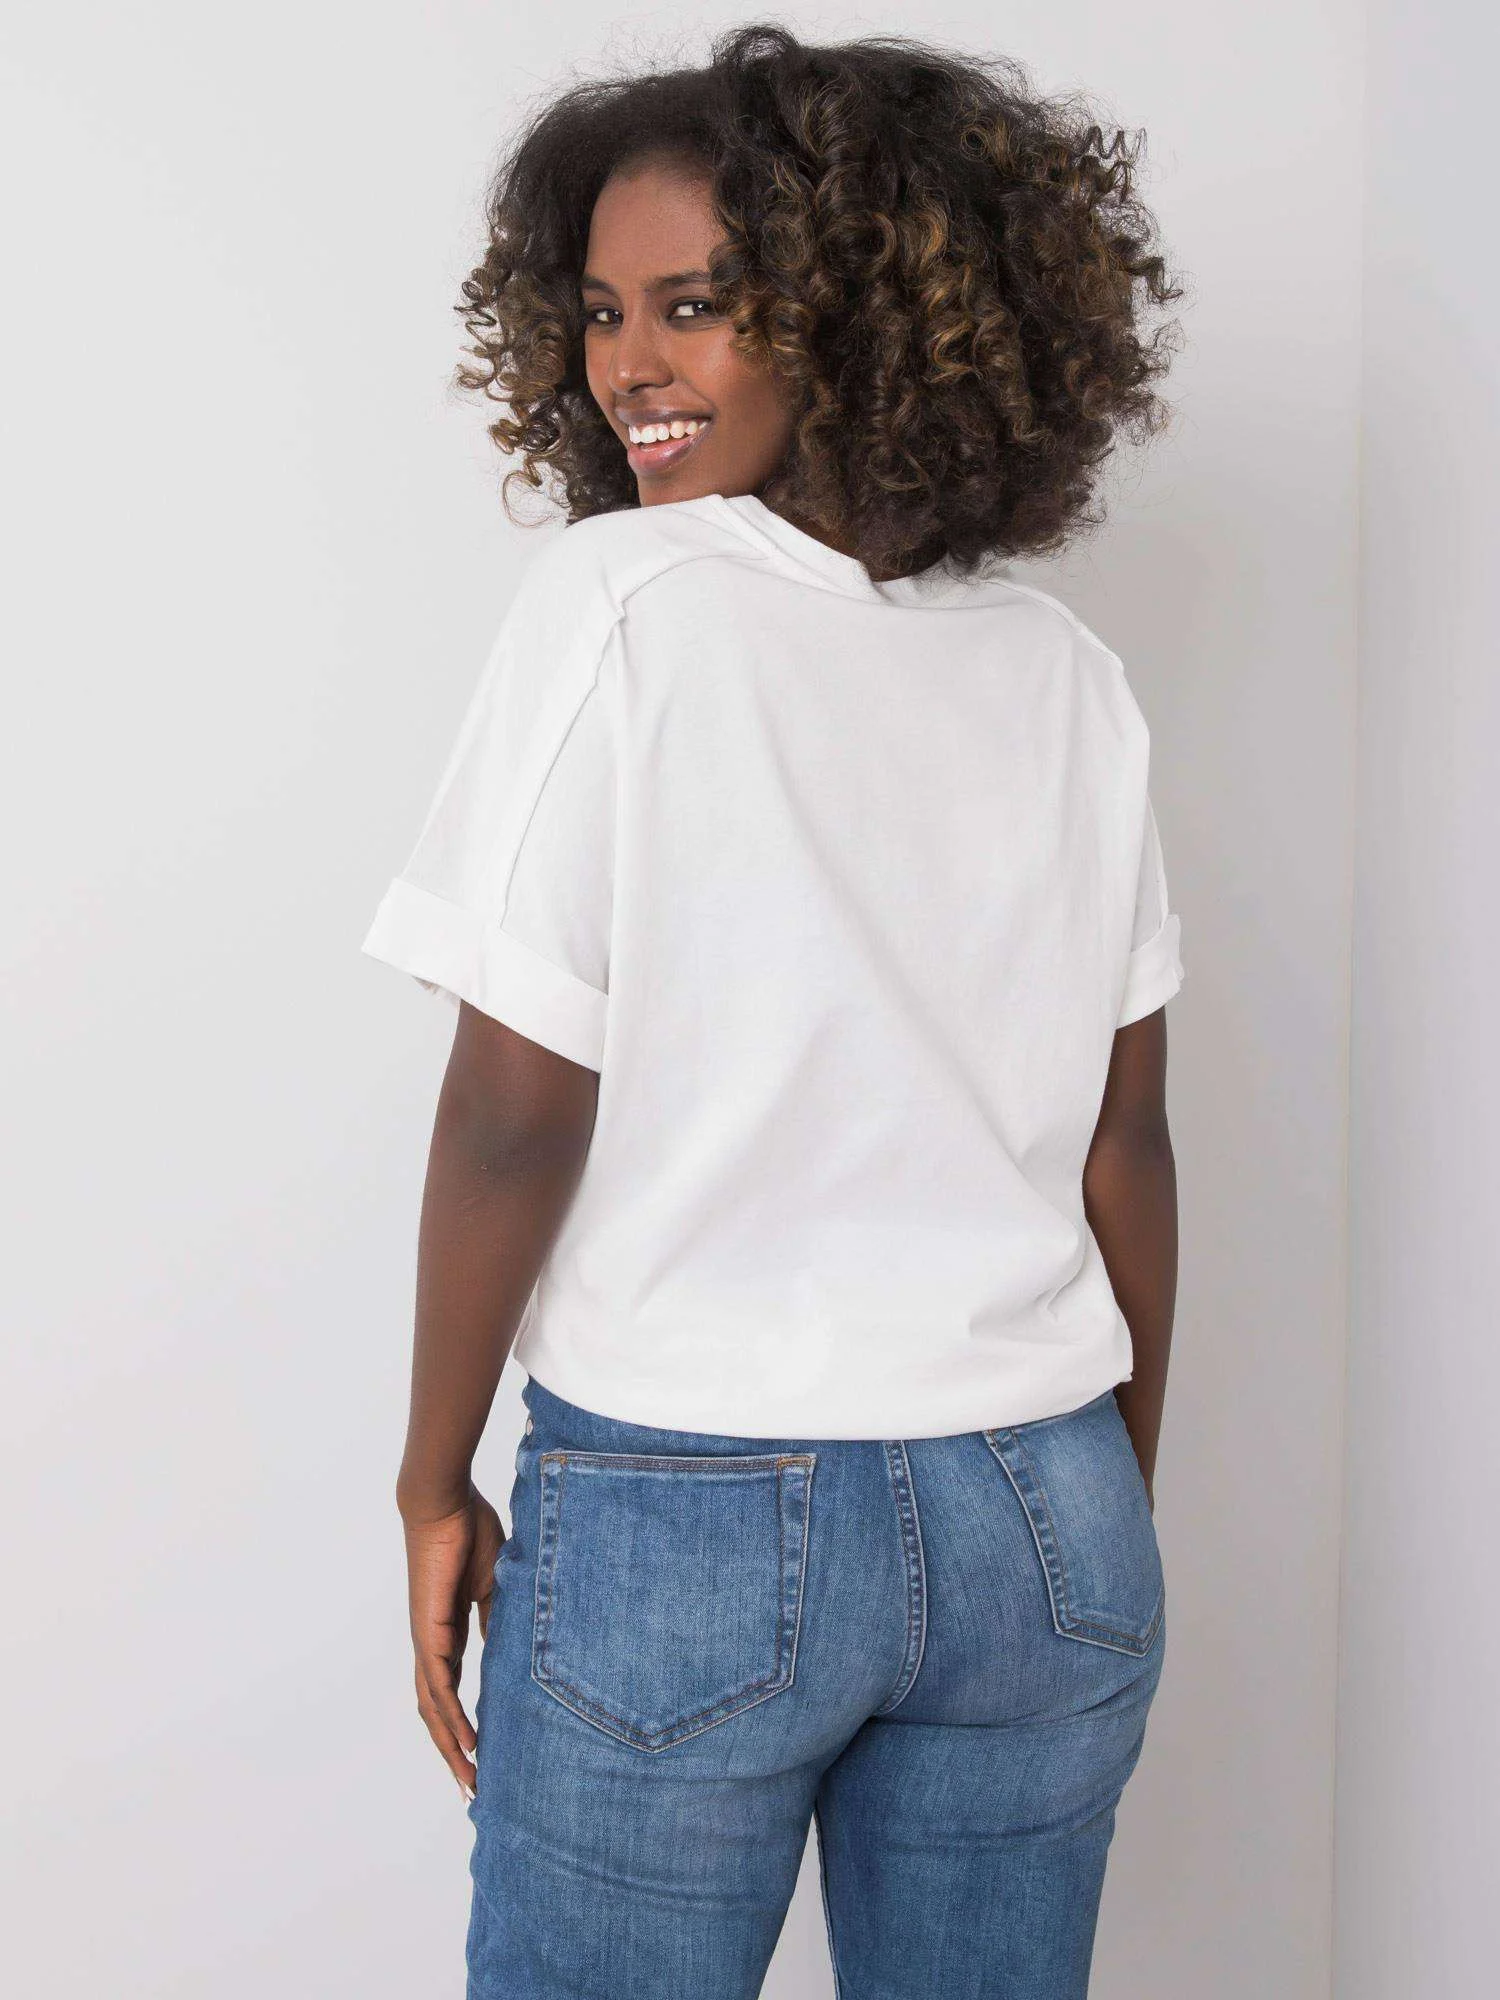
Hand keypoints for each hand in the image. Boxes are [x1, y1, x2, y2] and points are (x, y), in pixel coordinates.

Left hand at [401, 1484, 505, 1799]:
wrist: (445, 1503)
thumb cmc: (468, 1532)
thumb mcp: (494, 1585)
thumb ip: (496, 1618)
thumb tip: (510, 1647)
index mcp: (448, 1634)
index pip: (452, 1693)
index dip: (463, 1726)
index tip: (482, 1757)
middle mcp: (432, 1645)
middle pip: (437, 1712)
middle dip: (453, 1753)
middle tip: (474, 1789)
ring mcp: (427, 1642)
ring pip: (434, 1709)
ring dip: (451, 1747)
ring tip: (471, 1781)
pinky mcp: (429, 1632)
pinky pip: (439, 1686)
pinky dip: (452, 1718)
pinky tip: (466, 1742)